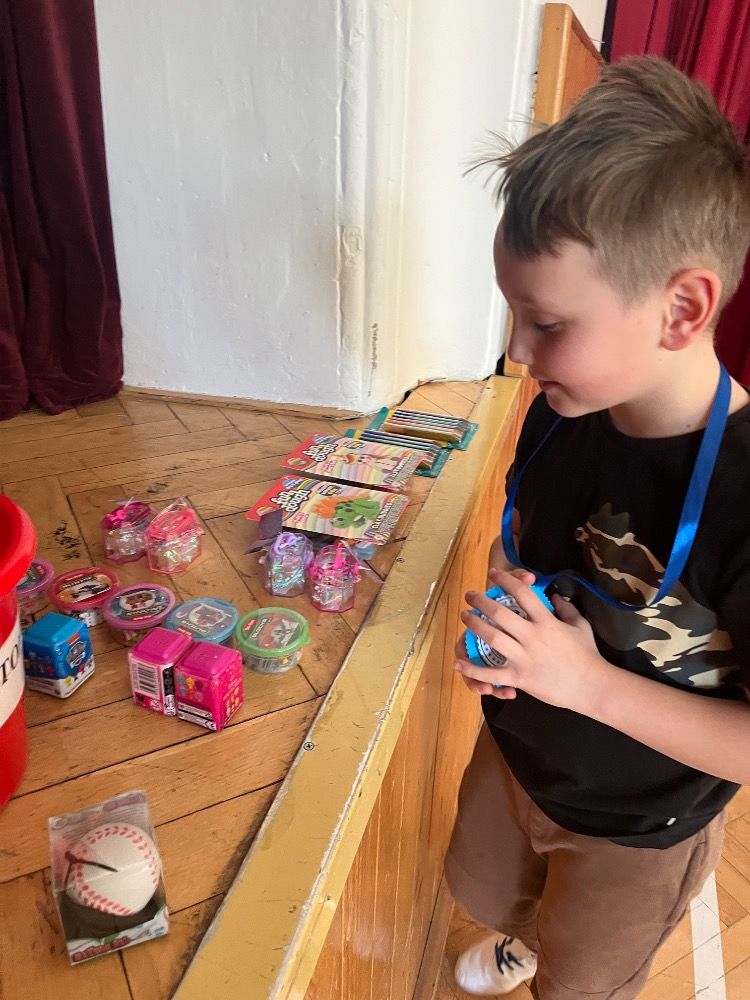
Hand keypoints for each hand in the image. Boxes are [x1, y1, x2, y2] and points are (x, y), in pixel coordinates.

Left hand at [456, 568, 607, 711]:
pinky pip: (492, 674)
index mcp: (547, 621)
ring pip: (492, 638)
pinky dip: (473, 670)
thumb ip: (566, 608)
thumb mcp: (580, 625)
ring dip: (475, 625)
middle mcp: (532, 637)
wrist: (592, 686)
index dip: (505, 580)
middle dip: (481, 601)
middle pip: (500, 613)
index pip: (522, 593)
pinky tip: (458, 664)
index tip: (494, 574)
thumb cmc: (587, 655)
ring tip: (464, 616)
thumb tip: (554, 596)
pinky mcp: (520, 678)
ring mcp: (524, 658)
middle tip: (470, 595)